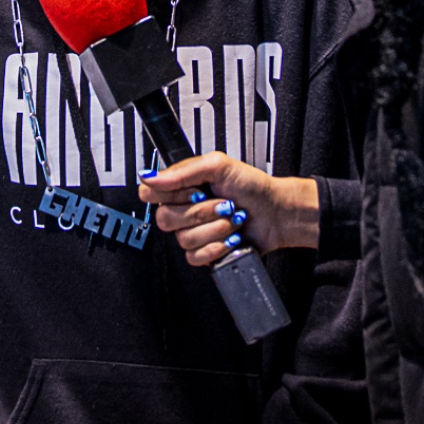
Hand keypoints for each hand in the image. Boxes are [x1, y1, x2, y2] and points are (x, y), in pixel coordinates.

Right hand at [139, 154, 318, 267]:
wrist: (275, 212)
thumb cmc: (252, 186)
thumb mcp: (219, 165)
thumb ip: (183, 171)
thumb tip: (150, 177)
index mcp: (181, 186)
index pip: (148, 193)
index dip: (168, 194)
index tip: (194, 190)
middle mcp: (183, 209)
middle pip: (165, 219)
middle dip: (201, 211)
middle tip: (222, 204)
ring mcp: (192, 232)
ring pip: (183, 239)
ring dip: (215, 229)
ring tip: (232, 219)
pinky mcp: (204, 253)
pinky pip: (194, 257)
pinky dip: (217, 247)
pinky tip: (230, 238)